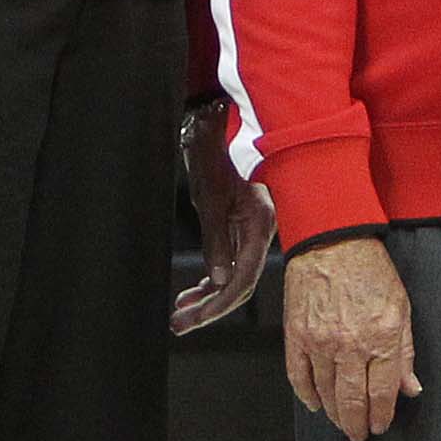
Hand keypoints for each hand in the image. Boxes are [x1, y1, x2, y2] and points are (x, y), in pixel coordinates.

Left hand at [175, 118, 269, 332]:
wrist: (221, 116)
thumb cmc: (217, 148)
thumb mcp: (210, 195)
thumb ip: (217, 239)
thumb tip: (218, 279)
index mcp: (260, 223)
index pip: (244, 280)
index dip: (218, 305)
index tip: (192, 318)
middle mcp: (260, 229)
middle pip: (239, 283)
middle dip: (210, 307)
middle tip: (179, 324)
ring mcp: (253, 228)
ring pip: (235, 275)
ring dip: (208, 296)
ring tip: (181, 313)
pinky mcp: (242, 222)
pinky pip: (232, 259)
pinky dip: (213, 278)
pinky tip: (196, 291)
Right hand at [284, 232, 417, 440]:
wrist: (331, 242)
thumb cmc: (370, 270)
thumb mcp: (401, 307)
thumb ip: (405, 351)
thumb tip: (410, 387)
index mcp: (381, 338)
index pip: (382, 392)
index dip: (382, 415)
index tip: (380, 425)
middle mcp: (350, 346)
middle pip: (352, 400)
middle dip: (357, 424)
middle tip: (359, 435)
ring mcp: (320, 343)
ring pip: (326, 393)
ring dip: (335, 414)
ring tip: (342, 424)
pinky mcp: (297, 336)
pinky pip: (299, 377)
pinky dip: (306, 396)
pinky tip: (315, 405)